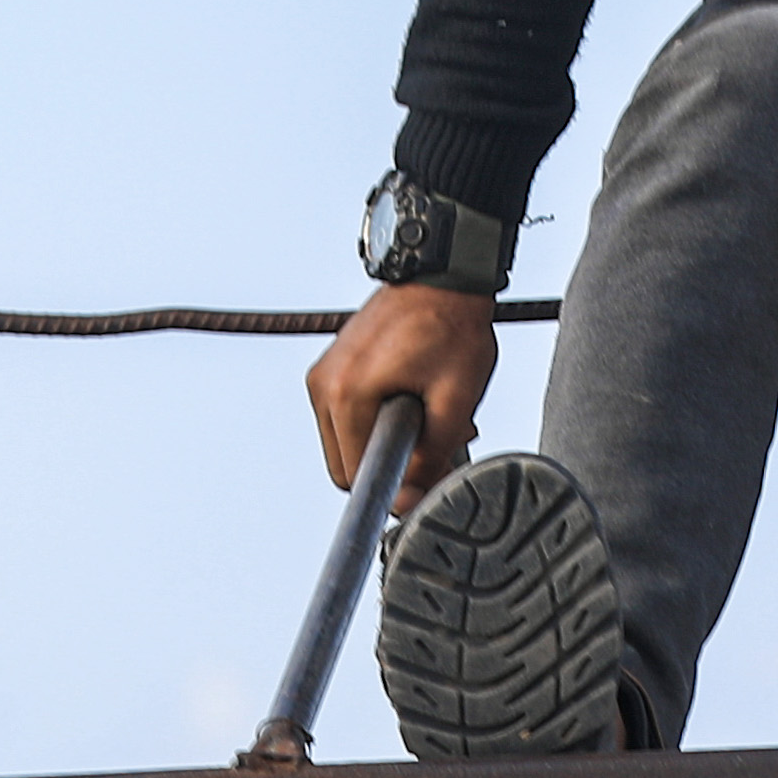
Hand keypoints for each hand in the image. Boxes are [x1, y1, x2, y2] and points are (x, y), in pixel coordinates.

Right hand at [309, 286, 498, 491]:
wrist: (441, 277)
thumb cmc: (451, 324)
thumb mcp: (454, 400)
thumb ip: (430, 457)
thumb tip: (409, 500)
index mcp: (346, 394)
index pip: (355, 476)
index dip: (393, 485)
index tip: (425, 475)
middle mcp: (324, 385)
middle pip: (346, 464)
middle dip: (390, 462)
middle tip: (434, 441)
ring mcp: (323, 375)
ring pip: (346, 443)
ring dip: (383, 441)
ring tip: (425, 414)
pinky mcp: (331, 368)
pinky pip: (345, 416)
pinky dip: (375, 419)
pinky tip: (409, 399)